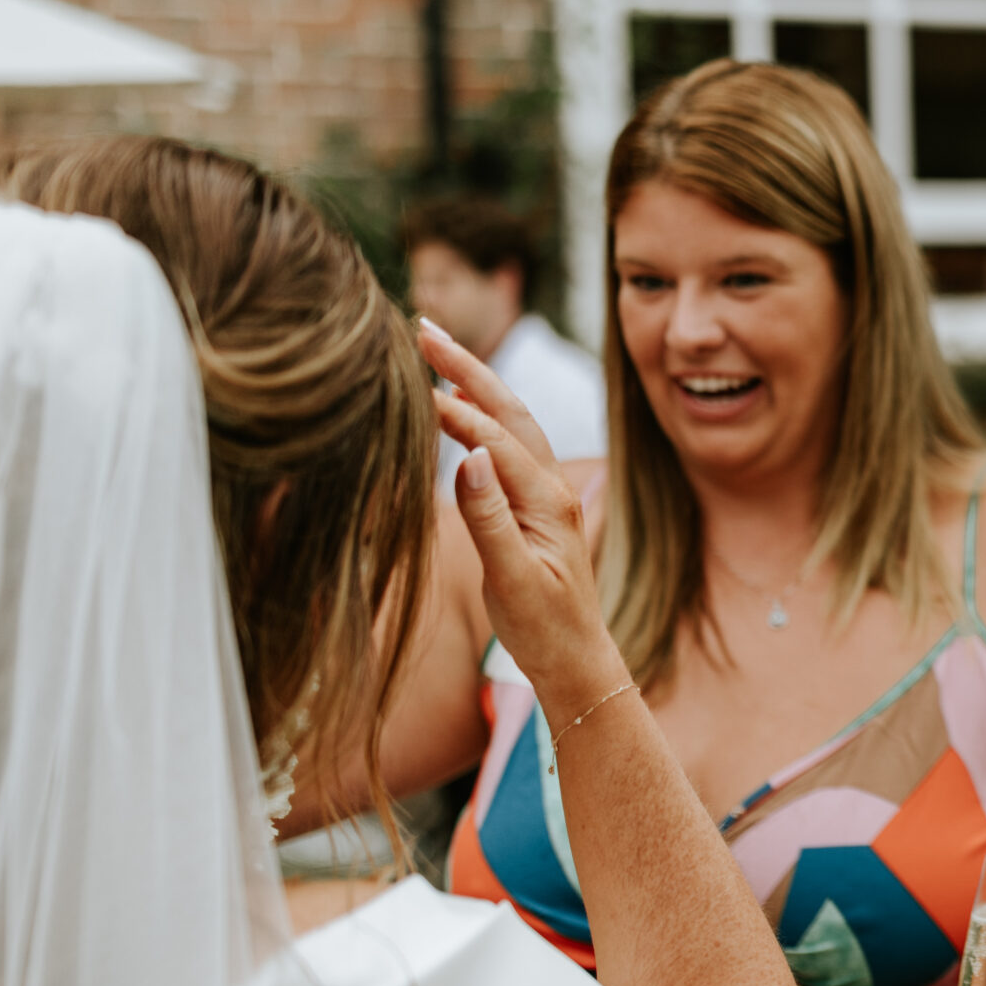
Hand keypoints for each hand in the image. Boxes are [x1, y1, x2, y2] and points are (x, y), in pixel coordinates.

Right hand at [418, 319, 626, 714]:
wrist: (575, 658)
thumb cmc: (544, 629)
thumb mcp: (513, 580)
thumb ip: (490, 519)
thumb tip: (468, 456)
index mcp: (548, 501)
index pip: (495, 440)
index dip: (454, 407)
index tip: (410, 376)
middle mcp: (551, 487)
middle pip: (508, 410)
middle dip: (467, 366)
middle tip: (422, 326)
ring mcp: (545, 492)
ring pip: (509, 421)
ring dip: (473, 380)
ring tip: (433, 348)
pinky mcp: (533, 503)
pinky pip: (504, 443)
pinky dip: (477, 413)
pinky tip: (452, 403)